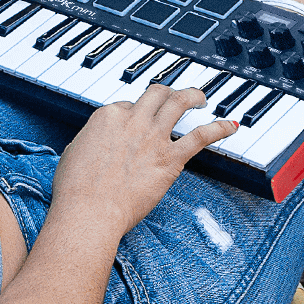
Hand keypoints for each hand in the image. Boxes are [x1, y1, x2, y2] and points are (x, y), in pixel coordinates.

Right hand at [51, 85, 238, 236]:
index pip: (129, 104)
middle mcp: (133, 120)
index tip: (139, 120)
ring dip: (193, 95)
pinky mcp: (170, 158)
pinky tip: (230, 126)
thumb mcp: (74, 154)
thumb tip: (96, 143)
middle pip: (156, 94)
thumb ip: (90, 141)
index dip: (136, 112)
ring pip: (179, 102)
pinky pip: (200, 137)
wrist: (88, 211)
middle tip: (174, 96)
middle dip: (166, 92)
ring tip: (200, 97)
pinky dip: (218, 128)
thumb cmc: (75, 190)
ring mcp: (153, 137)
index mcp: (108, 116)